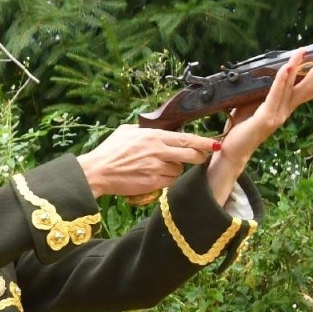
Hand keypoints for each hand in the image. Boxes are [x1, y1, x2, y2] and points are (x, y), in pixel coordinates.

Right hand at [77, 125, 213, 198]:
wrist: (97, 172)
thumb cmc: (109, 151)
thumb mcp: (126, 132)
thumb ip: (144, 130)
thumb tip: (155, 128)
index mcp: (153, 136)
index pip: (186, 138)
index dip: (203, 142)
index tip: (216, 143)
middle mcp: (158, 151)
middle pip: (191, 155)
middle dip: (198, 157)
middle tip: (199, 158)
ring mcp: (156, 168)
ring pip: (179, 170)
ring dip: (174, 170)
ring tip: (159, 168)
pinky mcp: (152, 183)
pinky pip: (169, 182)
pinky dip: (165, 180)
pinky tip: (153, 177)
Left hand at [207, 50, 312, 204]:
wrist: (232, 152)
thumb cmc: (241, 129)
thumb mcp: (252, 106)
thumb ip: (260, 93)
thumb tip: (260, 74)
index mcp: (282, 109)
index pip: (305, 94)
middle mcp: (283, 112)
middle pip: (304, 89)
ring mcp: (276, 115)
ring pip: (291, 87)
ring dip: (298, 68)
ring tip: (304, 53)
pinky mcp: (266, 118)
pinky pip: (274, 94)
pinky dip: (281, 80)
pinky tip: (286, 68)